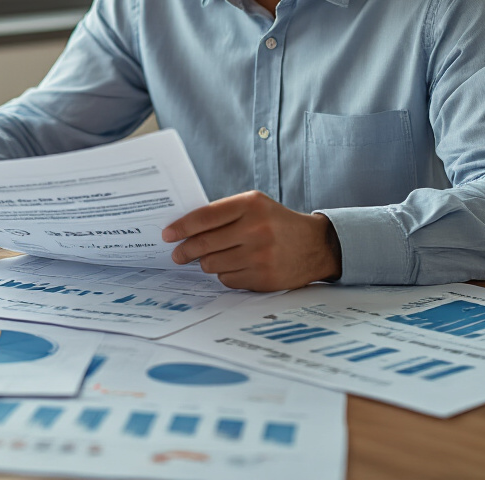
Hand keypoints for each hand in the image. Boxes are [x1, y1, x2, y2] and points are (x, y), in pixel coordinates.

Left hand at [162, 191, 341, 290]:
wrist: (316, 245)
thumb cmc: (276, 222)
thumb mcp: (254, 206)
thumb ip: (223, 213)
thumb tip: (183, 230)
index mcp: (250, 205)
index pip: (204, 216)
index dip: (181, 227)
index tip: (167, 234)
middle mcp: (256, 229)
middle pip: (204, 244)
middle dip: (185, 251)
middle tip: (177, 254)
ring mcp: (260, 256)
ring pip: (212, 264)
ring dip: (207, 263)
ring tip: (212, 258)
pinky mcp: (264, 278)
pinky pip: (227, 280)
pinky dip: (225, 274)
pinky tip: (236, 266)